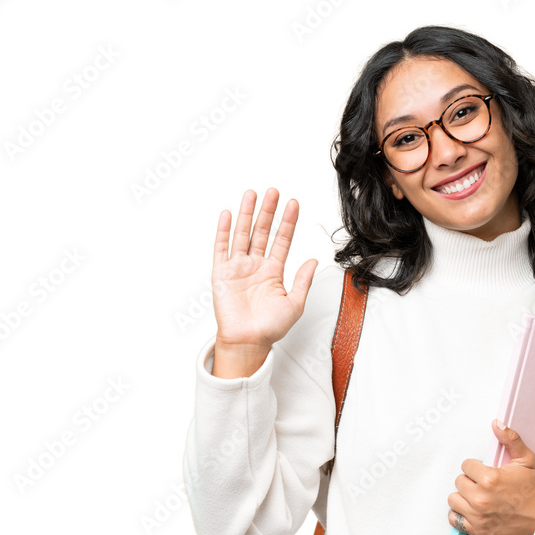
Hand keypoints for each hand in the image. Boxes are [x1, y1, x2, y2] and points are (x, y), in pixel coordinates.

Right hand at [211, 189, 316, 351]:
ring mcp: (238, 267)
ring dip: (247, 214)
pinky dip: (224, 231)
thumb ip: (303, 281)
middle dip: (268, 211)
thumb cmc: (270, 328)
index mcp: (273, 271)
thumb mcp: (295, 304)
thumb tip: (313, 261)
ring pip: (243, 234)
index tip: (293, 204)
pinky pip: (222, 248)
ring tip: (252, 194)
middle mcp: (255, 265)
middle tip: (273, 192)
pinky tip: (228, 215)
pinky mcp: (221, 273)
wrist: (248, 342)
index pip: (282, 240)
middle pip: (262, 232)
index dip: (288, 222)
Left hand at [448, 419, 534, 534]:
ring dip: (463, 497)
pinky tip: (471, 510)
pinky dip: (460, 515)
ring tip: (477, 496)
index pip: (466, 466)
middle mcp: (480, 498)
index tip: (484, 471)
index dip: (475, 467)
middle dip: (470, 480)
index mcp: (490, 479)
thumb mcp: (526, 460)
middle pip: (459, 482)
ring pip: (454, 500)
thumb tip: (496, 423)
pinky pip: (454, 520)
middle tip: (483, 484)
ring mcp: (478, 516)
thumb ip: (510, 439)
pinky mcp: (478, 530)